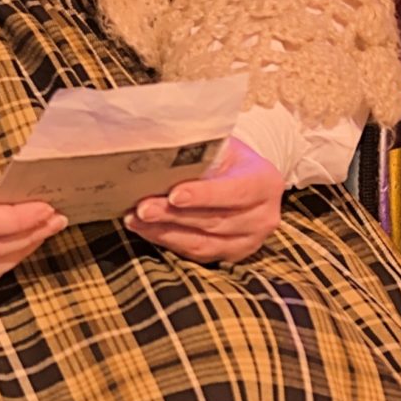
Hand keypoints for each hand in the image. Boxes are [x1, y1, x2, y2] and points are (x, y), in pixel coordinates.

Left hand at [123, 138, 283, 262]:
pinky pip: (196, 254)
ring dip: (165, 232)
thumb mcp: (221, 144)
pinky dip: (168, 241)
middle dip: (174, 216)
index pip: (236, 191)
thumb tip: (159, 146)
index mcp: (266, 182)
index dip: (205, 195)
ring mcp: (249, 241)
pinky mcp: (231, 256)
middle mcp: (264, 217)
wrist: (242, 177)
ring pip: (203, 243)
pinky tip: (146, 229)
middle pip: (215, 221)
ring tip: (135, 219)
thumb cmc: (227, 156)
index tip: (174, 195)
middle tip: (142, 207)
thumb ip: (200, 148)